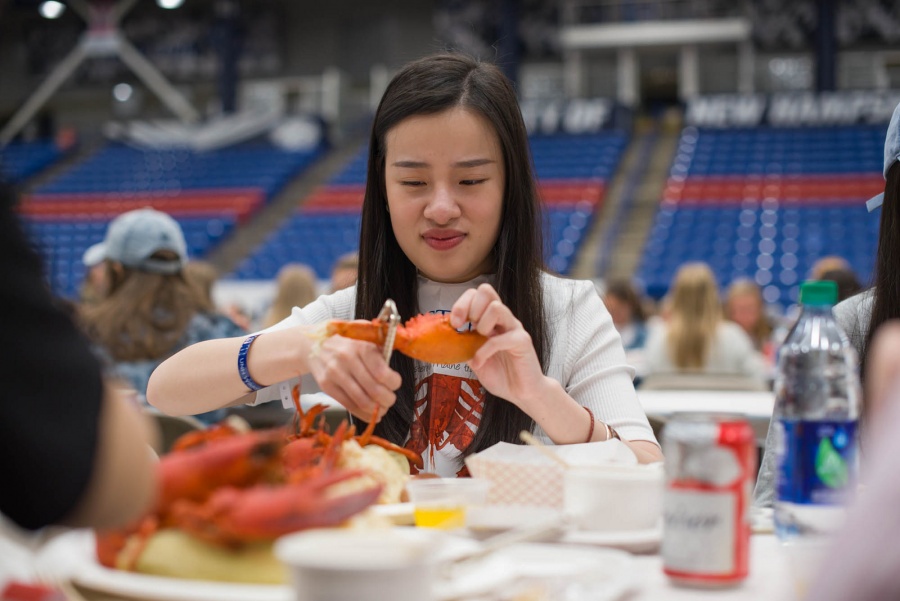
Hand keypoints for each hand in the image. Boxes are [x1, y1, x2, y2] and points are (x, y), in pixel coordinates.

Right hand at [307, 327, 401, 421]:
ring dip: (377, 410)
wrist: (312, 345)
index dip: (394, 383)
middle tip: (390, 399)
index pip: (382, 373)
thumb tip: (399, 356)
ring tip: (382, 408)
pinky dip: (363, 414)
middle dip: (388, 400)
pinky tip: (370, 413)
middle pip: (374, 391)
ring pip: (362, 401)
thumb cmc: (345, 340)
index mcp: (361, 347)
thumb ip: (382, 345)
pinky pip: (349, 406)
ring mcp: (335, 375)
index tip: (395, 384)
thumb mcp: (364, 334)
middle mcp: (347, 360)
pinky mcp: (327, 387)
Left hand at [449, 283, 546, 409]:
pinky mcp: (522, 341)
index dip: (462, 304)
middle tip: (467, 328)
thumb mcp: (473, 358)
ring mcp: (514, 328)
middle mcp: (503, 319)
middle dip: (470, 307)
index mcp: (491, 319)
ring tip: (479, 342)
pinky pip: (501, 338)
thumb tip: (442, 339)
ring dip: (481, 324)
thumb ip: (462, 346)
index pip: (476, 294)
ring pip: (496, 307)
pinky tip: (479, 363)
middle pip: (486, 291)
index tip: (455, 324)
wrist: (520, 392)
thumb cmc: (501, 374)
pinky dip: (484, 351)